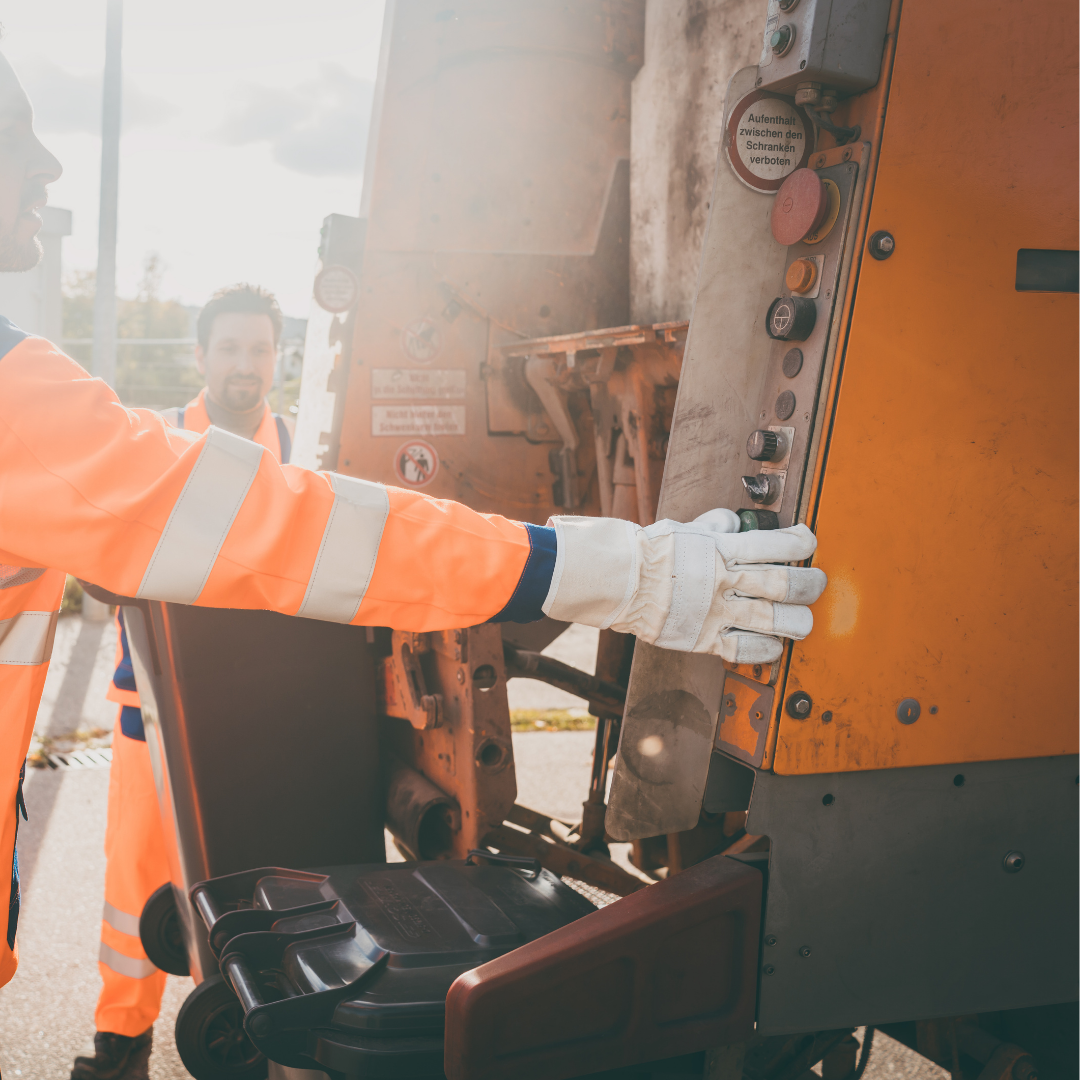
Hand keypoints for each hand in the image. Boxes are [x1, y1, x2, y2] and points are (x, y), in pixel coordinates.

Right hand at [542, 509, 826, 662]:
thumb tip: (732, 522)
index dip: (800, 543)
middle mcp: (724, 581)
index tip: (808, 542)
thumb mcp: (685, 529)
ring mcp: (716, 613)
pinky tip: (774, 645)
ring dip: (797, 621)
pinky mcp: (704, 639)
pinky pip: (745, 650)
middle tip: (816, 584)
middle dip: (809, 584)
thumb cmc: (649, 552)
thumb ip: (713, 526)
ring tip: (803, 621)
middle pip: (784, 584)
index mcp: (721, 549)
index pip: (775, 544)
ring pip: (773, 620)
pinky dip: (766, 650)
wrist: (617, 581)